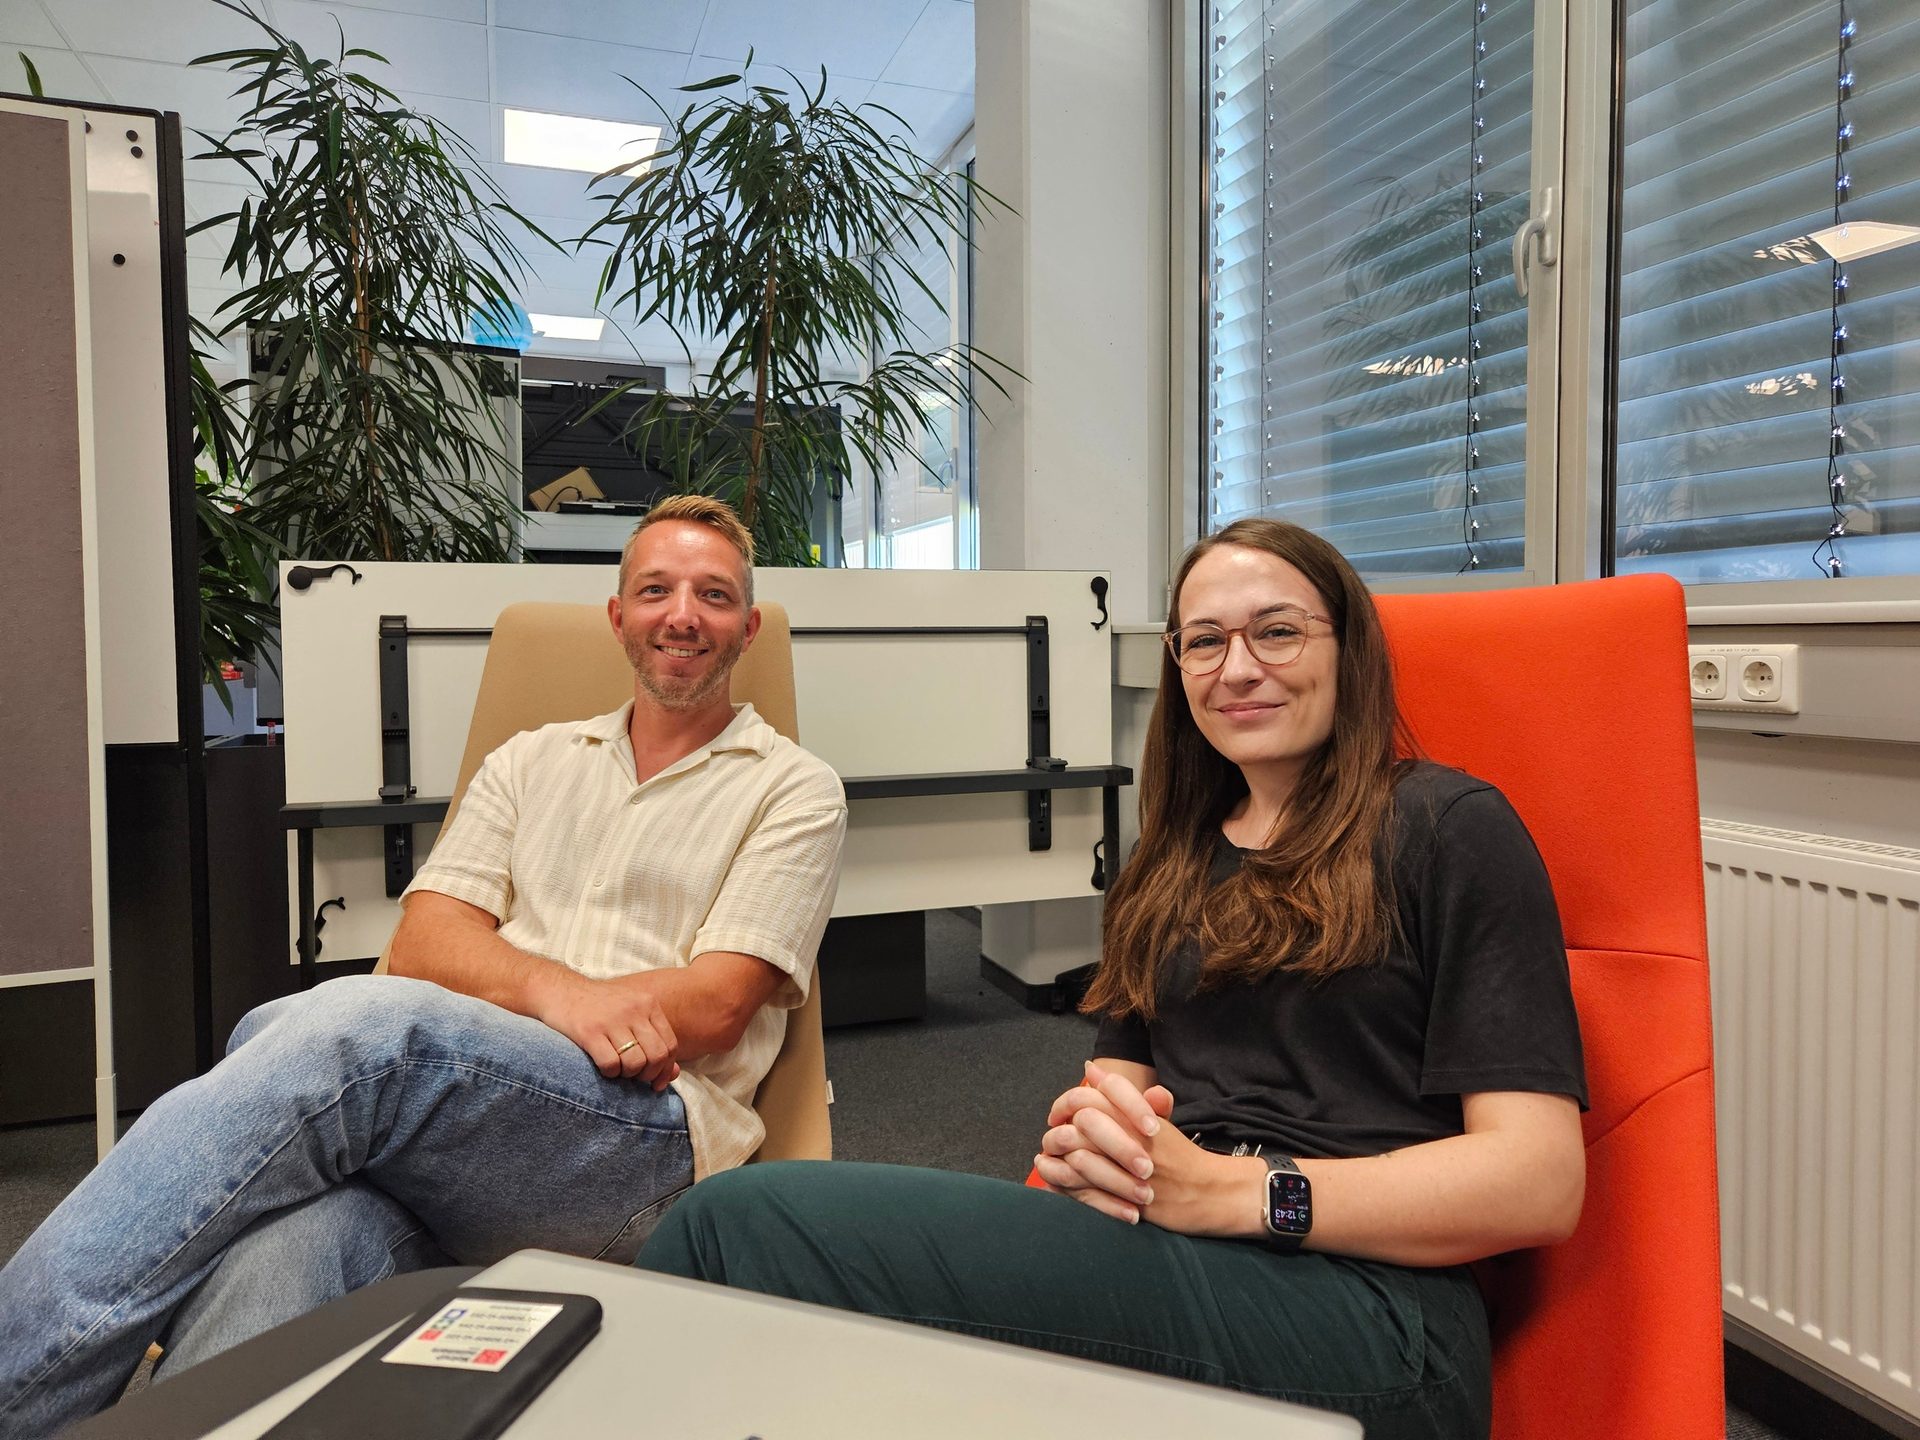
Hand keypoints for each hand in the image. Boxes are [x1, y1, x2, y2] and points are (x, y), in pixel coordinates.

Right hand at [531, 969, 680, 1088]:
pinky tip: (603, 1066)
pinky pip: (611, 1064)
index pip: (670, 1044)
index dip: (666, 1068)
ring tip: (618, 1069)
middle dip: (649, 1074)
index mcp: (648, 1003)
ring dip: (628, 1075)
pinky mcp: (589, 1032)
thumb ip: (654, 1040)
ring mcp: (611, 1020)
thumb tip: (674, 1074)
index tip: (655, 1081)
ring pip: (636, 1063)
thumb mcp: (630, 1014)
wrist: (560, 990)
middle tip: (635, 1077)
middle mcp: (633, 1010)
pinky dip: (610, 1073)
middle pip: (657, 1056)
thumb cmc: (599, 1008)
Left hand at [1037, 1062, 1263, 1236]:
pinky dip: (1066, 1183)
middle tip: (1052, 1132)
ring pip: (1081, 1155)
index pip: (1096, 1096)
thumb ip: (1124, 1096)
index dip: (1068, 1101)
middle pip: (1085, 1121)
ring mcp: (1132, 1171)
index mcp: (1140, 1116)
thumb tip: (1090, 1068)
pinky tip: (1056, 1180)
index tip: (1058, 1113)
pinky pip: (1088, 1190)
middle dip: (1060, 1127)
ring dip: (1060, 1155)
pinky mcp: (1130, 1200)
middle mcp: (1135, 1139)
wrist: (1211, 1193)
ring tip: (1049, 1156)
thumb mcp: (1158, 1120)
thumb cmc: (1182, 1156)